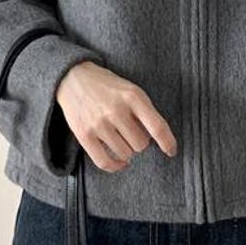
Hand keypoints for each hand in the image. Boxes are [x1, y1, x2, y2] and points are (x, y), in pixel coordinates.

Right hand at [56, 61, 177, 171]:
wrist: (74, 78)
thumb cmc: (108, 87)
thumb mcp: (131, 90)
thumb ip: (145, 111)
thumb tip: (158, 139)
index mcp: (133, 97)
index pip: (157, 126)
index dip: (168, 142)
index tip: (171, 151)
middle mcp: (116, 110)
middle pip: (141, 144)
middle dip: (139, 141)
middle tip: (130, 131)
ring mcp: (99, 123)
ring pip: (125, 154)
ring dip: (126, 151)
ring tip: (120, 138)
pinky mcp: (84, 135)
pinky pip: (104, 162)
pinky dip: (115, 166)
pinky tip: (120, 162)